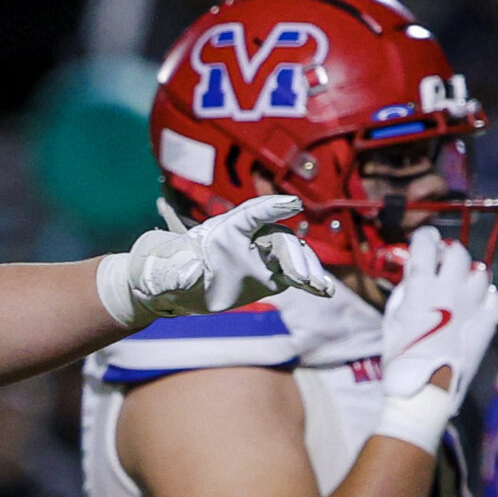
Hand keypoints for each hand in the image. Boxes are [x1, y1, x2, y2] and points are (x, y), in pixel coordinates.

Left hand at [95, 194, 334, 326]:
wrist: (184, 287)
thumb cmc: (177, 275)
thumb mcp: (174, 276)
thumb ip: (179, 273)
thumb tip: (185, 275)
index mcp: (228, 227)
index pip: (253, 212)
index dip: (272, 207)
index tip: (293, 204)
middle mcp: (251, 236)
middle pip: (279, 238)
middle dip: (293, 256)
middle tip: (300, 278)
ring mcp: (265, 253)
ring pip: (293, 254)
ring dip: (308, 269)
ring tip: (319, 288)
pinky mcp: (273, 272)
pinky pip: (295, 273)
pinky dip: (310, 280)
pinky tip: (323, 292)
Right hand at [377, 228, 497, 409]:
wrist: (427, 389)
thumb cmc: (401, 357)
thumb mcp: (392, 320)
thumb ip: (404, 291)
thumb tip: (414, 275)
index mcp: (422, 288)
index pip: (426, 245)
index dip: (424, 238)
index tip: (424, 239)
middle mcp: (451, 290)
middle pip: (458, 253)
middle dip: (449, 252)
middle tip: (442, 261)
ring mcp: (474, 305)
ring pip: (480, 272)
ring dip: (469, 273)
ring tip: (460, 283)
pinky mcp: (488, 321)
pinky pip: (493, 297)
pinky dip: (485, 296)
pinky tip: (476, 304)